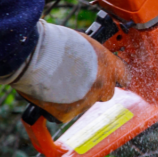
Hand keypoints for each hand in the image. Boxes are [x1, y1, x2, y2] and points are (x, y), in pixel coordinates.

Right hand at [0, 21, 128, 122]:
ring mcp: (85, 101)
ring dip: (74, 97)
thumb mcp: (83, 43)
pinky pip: (64, 114)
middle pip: (106, 93)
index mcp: (108, 64)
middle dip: (95, 89)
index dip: (117, 78)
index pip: (123, 75)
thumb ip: (92, 57)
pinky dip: (56, 107)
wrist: (33, 54)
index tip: (115, 79)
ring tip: (56, 82)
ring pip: (83, 104)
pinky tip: (47, 94)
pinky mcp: (67, 114)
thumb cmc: (54, 42)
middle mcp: (101, 85)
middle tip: (78, 81)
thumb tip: (90, 62)